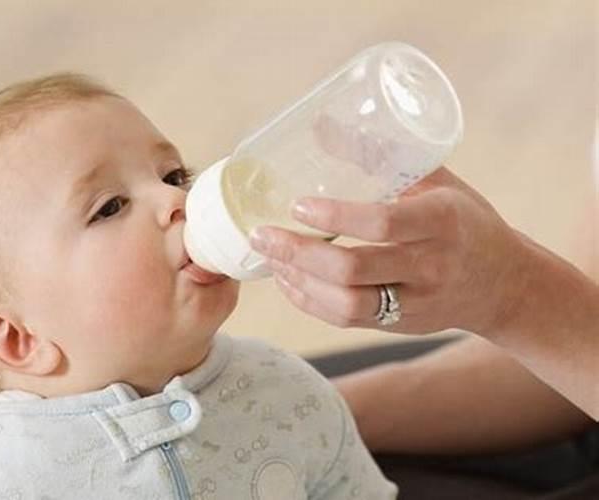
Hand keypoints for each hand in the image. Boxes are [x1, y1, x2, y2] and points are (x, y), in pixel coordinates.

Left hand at [249, 167, 529, 334]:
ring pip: (346, 304)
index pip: (382, 223)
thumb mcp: (437, 181)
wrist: (504, 284)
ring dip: (299, 282)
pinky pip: (348, 320)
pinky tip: (289, 281)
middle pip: (352, 270)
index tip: (297, 206)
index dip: (335, 217)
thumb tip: (320, 126)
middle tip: (262, 235)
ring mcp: (415, 302)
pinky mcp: (401, 325)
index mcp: (441, 220)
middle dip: (298, 253)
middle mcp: (429, 266)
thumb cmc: (465, 221)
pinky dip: (310, 302)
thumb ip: (382, 156)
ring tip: (270, 258)